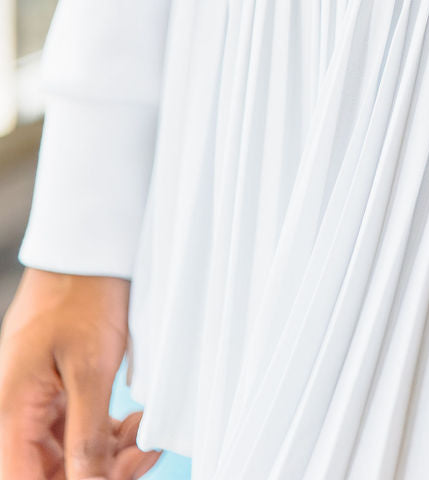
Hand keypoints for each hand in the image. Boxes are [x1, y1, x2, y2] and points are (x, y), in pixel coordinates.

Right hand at [0, 266, 163, 478]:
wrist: (89, 241)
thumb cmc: (86, 293)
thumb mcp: (92, 368)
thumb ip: (86, 435)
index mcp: (13, 407)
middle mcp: (17, 406)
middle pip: (46, 470)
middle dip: (96, 473)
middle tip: (142, 456)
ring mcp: (36, 393)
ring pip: (65, 450)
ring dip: (106, 455)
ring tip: (146, 437)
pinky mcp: (56, 381)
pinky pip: (74, 423)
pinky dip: (105, 431)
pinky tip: (135, 422)